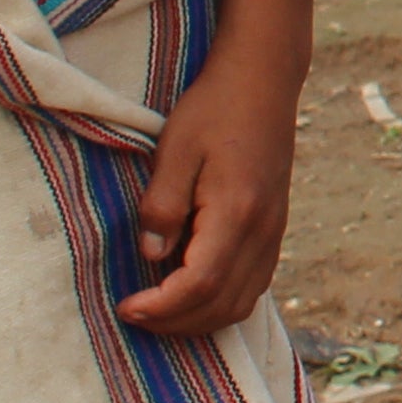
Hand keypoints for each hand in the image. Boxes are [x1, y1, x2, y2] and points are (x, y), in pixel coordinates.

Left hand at [124, 0, 316, 332]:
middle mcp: (263, 229)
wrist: (265, 80)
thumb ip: (162, 206)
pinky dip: (221, 302)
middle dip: (175, 322)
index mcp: (237, 211)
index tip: (125, 306)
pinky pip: (254, 285)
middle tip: (133, 312)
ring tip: (158, 309)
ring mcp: (274, 231)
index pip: (201, 283)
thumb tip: (151, 256)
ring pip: (243, 302)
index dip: (162, 307)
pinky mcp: (275, 227)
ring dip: (199, 319)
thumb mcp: (175, 151)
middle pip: (224, 304)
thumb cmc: (214, 109)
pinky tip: (191, 291)